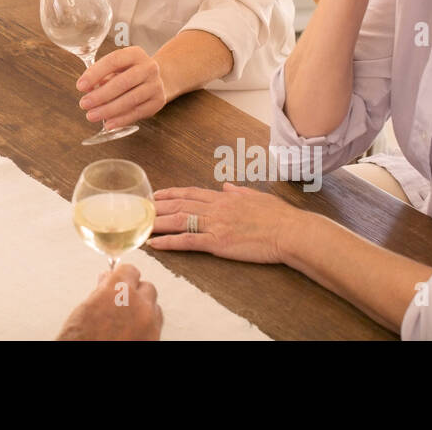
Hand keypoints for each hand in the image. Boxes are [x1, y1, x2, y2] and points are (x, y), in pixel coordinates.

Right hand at [56, 264, 161, 339]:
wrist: (90, 365)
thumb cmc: (81, 340)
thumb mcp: (85, 310)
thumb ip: (101, 291)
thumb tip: (106, 281)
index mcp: (118, 291)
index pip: (130, 270)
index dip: (122, 276)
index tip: (117, 280)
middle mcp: (138, 304)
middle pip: (146, 287)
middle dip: (135, 292)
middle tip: (121, 302)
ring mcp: (149, 323)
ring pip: (154, 306)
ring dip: (143, 308)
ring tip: (126, 320)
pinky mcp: (155, 338)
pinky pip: (157, 324)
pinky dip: (147, 324)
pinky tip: (132, 331)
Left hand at [77, 46, 167, 128]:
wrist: (158, 79)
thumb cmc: (130, 72)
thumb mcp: (117, 68)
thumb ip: (101, 76)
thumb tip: (86, 89)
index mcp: (135, 54)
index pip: (113, 61)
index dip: (95, 73)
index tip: (80, 86)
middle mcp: (148, 67)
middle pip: (123, 82)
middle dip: (100, 95)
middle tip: (84, 104)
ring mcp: (155, 84)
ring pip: (130, 99)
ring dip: (108, 109)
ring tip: (92, 116)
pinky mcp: (158, 101)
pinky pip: (137, 112)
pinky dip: (121, 120)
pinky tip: (108, 124)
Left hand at [148, 183, 299, 263]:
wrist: (291, 231)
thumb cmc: (279, 217)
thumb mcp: (257, 197)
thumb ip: (238, 192)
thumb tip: (226, 186)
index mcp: (224, 198)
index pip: (190, 193)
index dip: (171, 193)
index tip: (157, 194)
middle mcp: (215, 208)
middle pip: (179, 205)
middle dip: (157, 206)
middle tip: (140, 208)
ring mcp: (215, 225)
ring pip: (178, 221)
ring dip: (157, 223)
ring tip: (140, 224)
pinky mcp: (218, 242)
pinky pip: (187, 241)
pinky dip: (169, 242)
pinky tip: (155, 244)